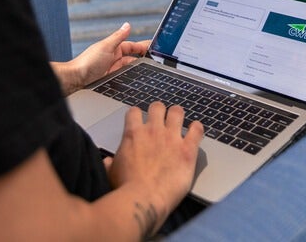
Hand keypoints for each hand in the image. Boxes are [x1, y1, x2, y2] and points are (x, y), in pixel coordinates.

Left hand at [51, 22, 148, 95]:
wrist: (76, 79)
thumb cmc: (87, 62)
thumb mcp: (106, 46)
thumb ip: (118, 36)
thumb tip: (127, 25)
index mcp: (114, 48)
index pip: (133, 46)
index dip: (144, 46)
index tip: (156, 47)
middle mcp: (114, 57)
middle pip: (134, 57)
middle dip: (144, 58)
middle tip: (157, 61)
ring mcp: (113, 69)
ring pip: (130, 68)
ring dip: (138, 69)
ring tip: (150, 70)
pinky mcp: (111, 79)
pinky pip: (125, 77)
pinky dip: (132, 77)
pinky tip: (138, 80)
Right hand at [106, 103, 203, 230]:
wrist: (144, 199)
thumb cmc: (126, 189)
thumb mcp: (112, 173)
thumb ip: (111, 163)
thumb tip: (108, 162)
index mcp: (133, 134)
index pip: (134, 112)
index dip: (137, 115)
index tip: (139, 121)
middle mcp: (153, 131)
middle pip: (157, 106)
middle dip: (159, 111)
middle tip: (161, 120)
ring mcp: (171, 138)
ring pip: (177, 111)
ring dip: (178, 115)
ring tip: (179, 122)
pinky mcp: (188, 149)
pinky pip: (197, 129)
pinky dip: (197, 129)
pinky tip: (196, 132)